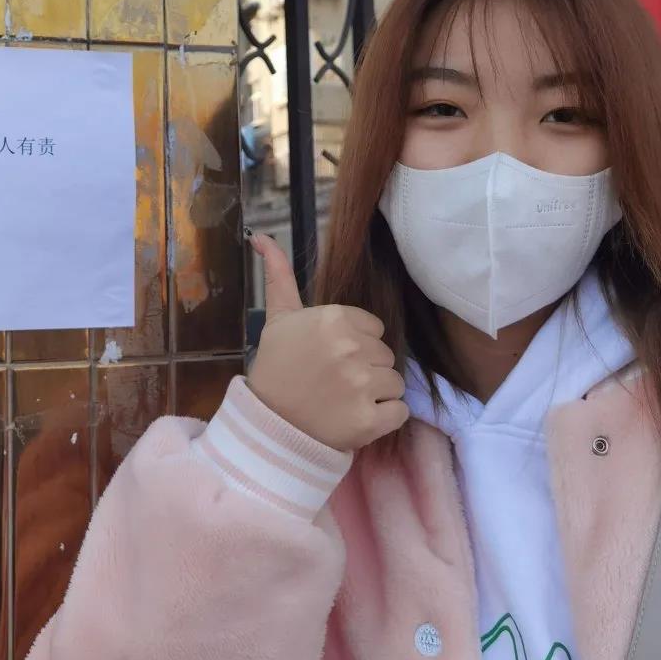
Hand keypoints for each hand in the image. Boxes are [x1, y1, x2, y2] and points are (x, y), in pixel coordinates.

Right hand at [245, 233, 408, 452]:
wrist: (268, 423)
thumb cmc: (275, 367)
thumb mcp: (278, 317)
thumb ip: (279, 275)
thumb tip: (261, 235)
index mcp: (334, 318)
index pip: (374, 328)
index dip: (356, 343)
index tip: (331, 357)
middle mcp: (351, 347)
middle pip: (385, 354)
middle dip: (366, 367)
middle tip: (334, 381)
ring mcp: (361, 385)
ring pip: (395, 382)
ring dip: (376, 394)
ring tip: (344, 399)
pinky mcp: (369, 420)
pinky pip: (400, 412)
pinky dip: (384, 419)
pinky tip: (356, 417)